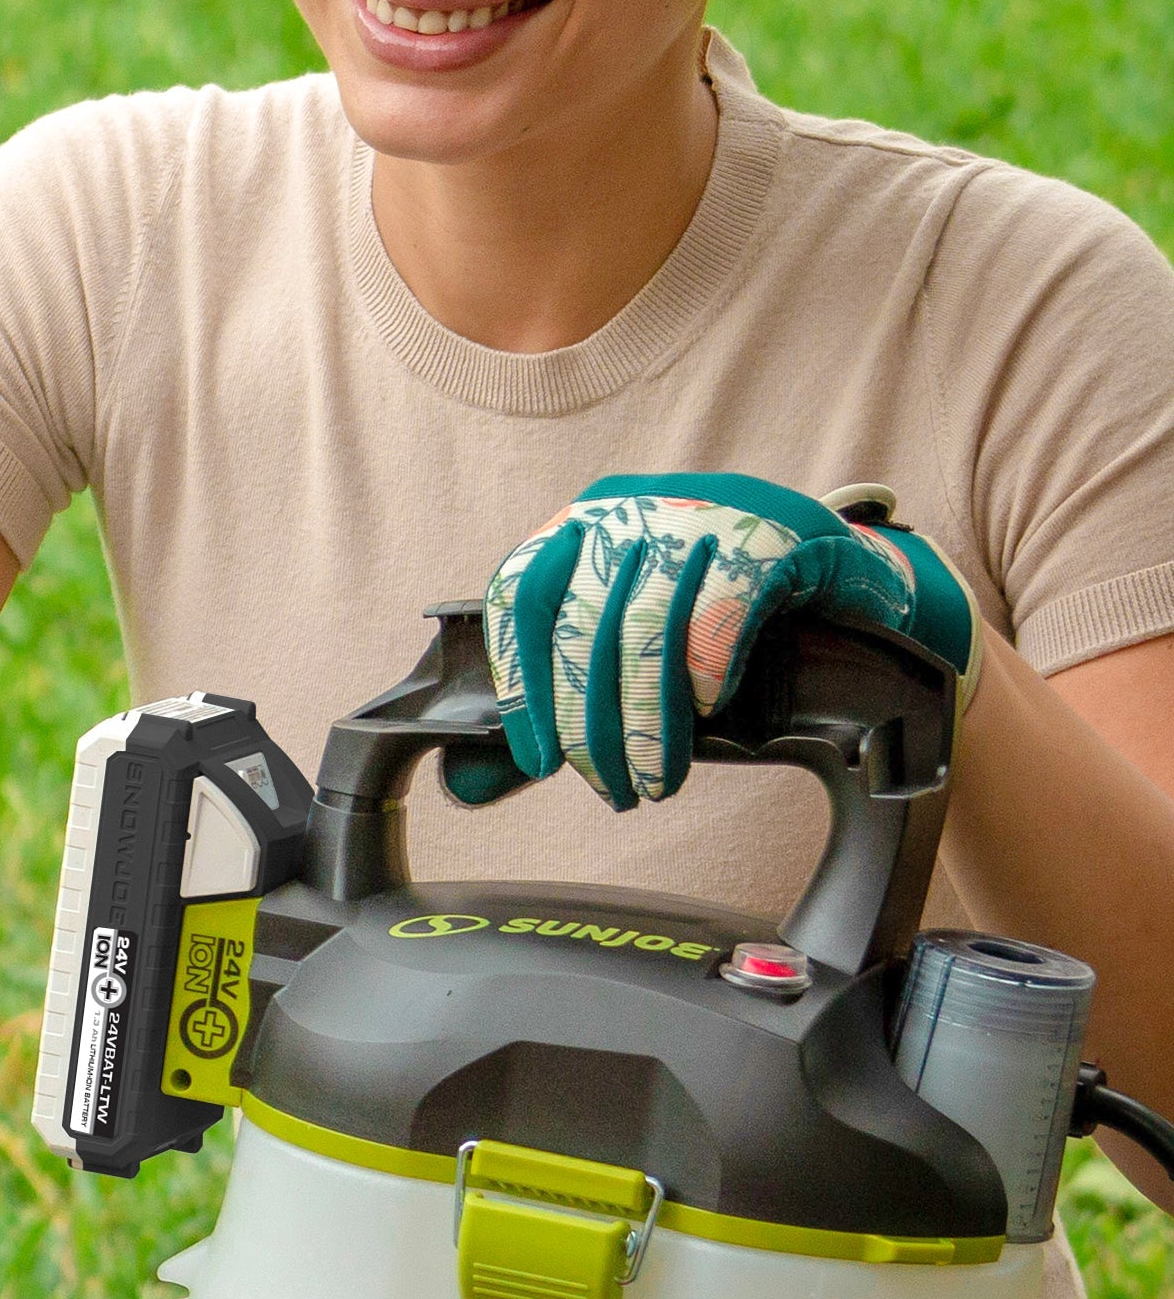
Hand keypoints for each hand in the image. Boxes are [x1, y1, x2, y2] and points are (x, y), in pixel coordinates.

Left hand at [476, 473, 984, 809]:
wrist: (837, 573)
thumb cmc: (713, 618)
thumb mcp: (627, 651)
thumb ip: (547, 711)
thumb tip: (461, 785)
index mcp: (581, 526)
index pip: (519, 597)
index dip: (521, 685)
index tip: (538, 761)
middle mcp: (631, 509)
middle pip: (582, 628)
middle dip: (589, 725)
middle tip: (608, 789)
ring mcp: (699, 513)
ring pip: (646, 633)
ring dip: (646, 724)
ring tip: (652, 782)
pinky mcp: (766, 533)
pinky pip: (717, 618)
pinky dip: (703, 678)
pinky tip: (708, 715)